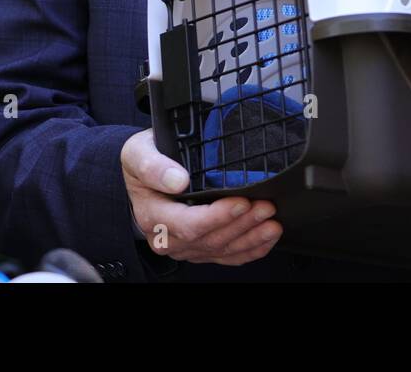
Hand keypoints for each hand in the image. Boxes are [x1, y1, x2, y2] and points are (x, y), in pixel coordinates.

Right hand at [120, 129, 282, 264]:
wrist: (144, 175)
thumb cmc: (143, 161)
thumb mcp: (138, 153)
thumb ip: (153, 166)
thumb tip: (177, 180)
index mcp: (152, 216)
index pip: (189, 224)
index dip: (218, 216)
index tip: (241, 201)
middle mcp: (168, 238)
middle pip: (210, 239)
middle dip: (242, 224)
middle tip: (266, 206)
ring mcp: (184, 247)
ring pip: (221, 250)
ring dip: (251, 238)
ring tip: (273, 223)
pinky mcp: (199, 249)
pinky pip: (226, 256)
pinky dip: (250, 250)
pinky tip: (266, 239)